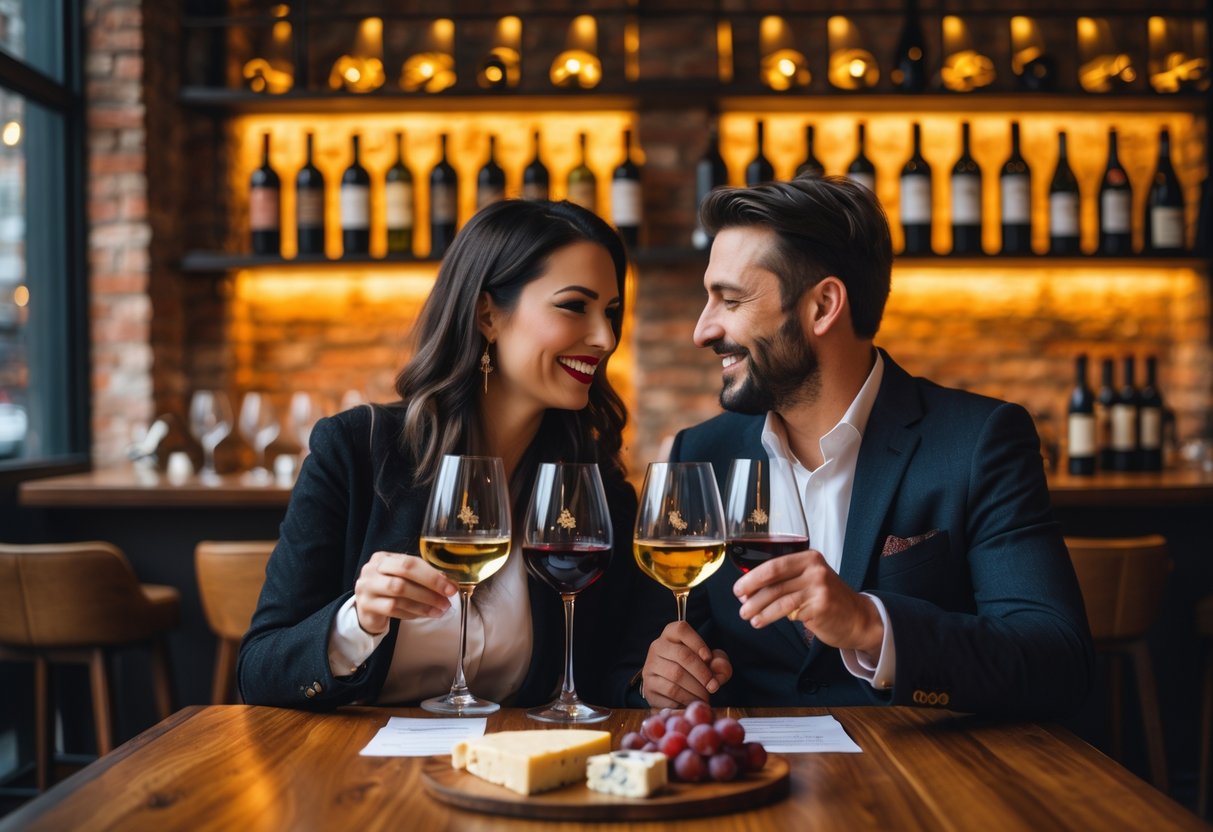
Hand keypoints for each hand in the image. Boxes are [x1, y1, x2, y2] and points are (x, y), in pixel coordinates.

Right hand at [353, 551, 456, 634]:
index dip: (433, 575)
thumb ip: (422, 577)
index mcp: (383, 558)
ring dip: (424, 603)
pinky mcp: (366, 606)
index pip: (410, 562)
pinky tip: (424, 614)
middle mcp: (372, 569)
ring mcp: (366, 587)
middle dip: (430, 585)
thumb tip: (449, 584)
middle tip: (447, 598)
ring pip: (399, 593)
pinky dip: (412, 612)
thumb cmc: (388, 591)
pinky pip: (393, 609)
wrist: (366, 611)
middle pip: (404, 573)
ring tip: (440, 610)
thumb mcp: (402, 579)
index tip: (450, 587)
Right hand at [640, 621, 732, 707]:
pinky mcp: (649, 687)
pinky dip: (685, 700)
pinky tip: (691, 702)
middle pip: (682, 655)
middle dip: (702, 673)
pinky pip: (669, 694)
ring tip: (705, 697)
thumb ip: (720, 663)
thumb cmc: (694, 670)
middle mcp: (657, 647)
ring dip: (696, 690)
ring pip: (676, 676)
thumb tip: (717, 668)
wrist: (671, 691)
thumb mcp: (710, 663)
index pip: (682, 629)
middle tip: (713, 687)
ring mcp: (650, 667)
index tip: (709, 658)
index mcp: (670, 634)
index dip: (698, 643)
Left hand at [733, 549, 882, 655]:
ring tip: (748, 616)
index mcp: (809, 558)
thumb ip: (786, 580)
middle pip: (774, 578)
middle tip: (740, 604)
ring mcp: (819, 587)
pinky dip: (770, 617)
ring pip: (779, 597)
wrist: (859, 619)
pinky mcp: (820, 606)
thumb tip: (750, 589)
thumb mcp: (810, 581)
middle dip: (752, 592)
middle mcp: (815, 569)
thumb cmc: (829, 600)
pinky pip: (789, 611)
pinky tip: (761, 622)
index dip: (753, 577)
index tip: (738, 588)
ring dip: (758, 608)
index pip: (774, 564)